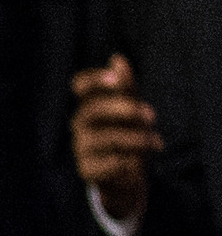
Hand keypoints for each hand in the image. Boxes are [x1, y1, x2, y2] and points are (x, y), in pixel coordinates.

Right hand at [71, 54, 158, 223]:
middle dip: (123, 110)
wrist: (125, 176)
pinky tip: (136, 163)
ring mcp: (81, 147)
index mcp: (91, 104)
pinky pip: (103, 164)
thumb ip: (125, 86)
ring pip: (103, 138)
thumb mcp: (131, 109)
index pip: (80, 85)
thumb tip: (117, 59)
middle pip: (91, 110)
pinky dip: (123, 162)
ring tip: (156, 143)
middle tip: (152, 116)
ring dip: (135, 139)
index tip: (116, 80)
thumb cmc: (127, 136)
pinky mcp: (86, 171)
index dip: (94, 79)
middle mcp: (81, 124)